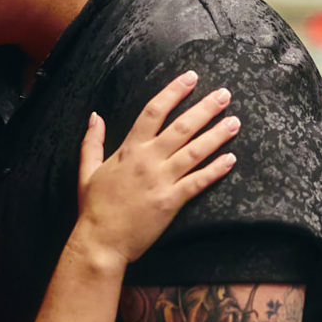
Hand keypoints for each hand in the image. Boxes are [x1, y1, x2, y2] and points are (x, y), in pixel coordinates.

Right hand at [75, 70, 238, 264]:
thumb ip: (92, 141)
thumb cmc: (94, 207)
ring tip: (234, 121)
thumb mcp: (87, 170)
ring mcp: (161, 180)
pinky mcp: (171, 202)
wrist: (100, 242)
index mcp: (129, 149)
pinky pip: (198, 182)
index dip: (174, 92)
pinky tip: (231, 159)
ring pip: (195, 151)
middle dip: (205, 108)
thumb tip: (95, 115)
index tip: (191, 78)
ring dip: (217, 135)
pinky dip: (215, 170)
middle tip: (225, 94)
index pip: (154, 110)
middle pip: (182, 126)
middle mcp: (148, 160)